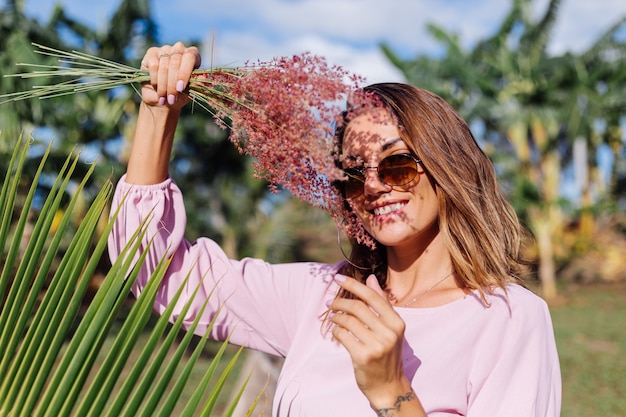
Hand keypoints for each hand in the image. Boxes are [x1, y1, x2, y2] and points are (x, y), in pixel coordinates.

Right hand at [139, 42, 200, 108]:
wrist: (163, 100)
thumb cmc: (180, 95)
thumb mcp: (191, 91)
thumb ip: (198, 83)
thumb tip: (207, 80)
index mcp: (193, 55)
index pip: (190, 57)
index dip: (184, 73)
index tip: (180, 89)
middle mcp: (179, 49)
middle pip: (176, 61)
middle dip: (173, 83)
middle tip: (171, 98)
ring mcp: (165, 49)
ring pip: (164, 65)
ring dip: (163, 85)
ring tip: (164, 99)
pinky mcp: (151, 53)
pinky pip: (154, 65)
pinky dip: (155, 79)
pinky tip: (156, 89)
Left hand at [328, 274, 413, 408]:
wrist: (388, 386)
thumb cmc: (387, 354)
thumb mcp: (390, 328)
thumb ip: (381, 303)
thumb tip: (371, 278)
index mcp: (397, 323)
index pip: (373, 296)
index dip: (354, 284)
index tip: (338, 278)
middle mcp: (389, 333)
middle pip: (358, 307)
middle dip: (340, 302)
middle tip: (330, 303)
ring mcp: (377, 345)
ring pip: (348, 321)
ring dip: (336, 317)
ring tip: (333, 317)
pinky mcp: (363, 357)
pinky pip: (343, 336)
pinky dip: (336, 331)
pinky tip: (336, 332)